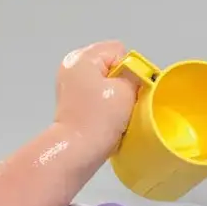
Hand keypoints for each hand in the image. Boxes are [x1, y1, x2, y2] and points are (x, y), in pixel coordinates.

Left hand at [53, 41, 138, 156]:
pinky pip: (97, 98)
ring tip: (114, 114)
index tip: (128, 91)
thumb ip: (136, 75)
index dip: (130, 70)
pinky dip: (105, 107)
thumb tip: (136, 75)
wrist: (75, 153)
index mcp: (82, 58)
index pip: (119, 51)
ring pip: (106, 85)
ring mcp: (70, 88)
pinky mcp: (73, 105)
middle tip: (122, 104)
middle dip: (122, 83)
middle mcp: (72, 68)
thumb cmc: (98, 120)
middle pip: (112, 67)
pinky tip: (106, 120)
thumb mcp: (127, 90)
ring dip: (115, 98)